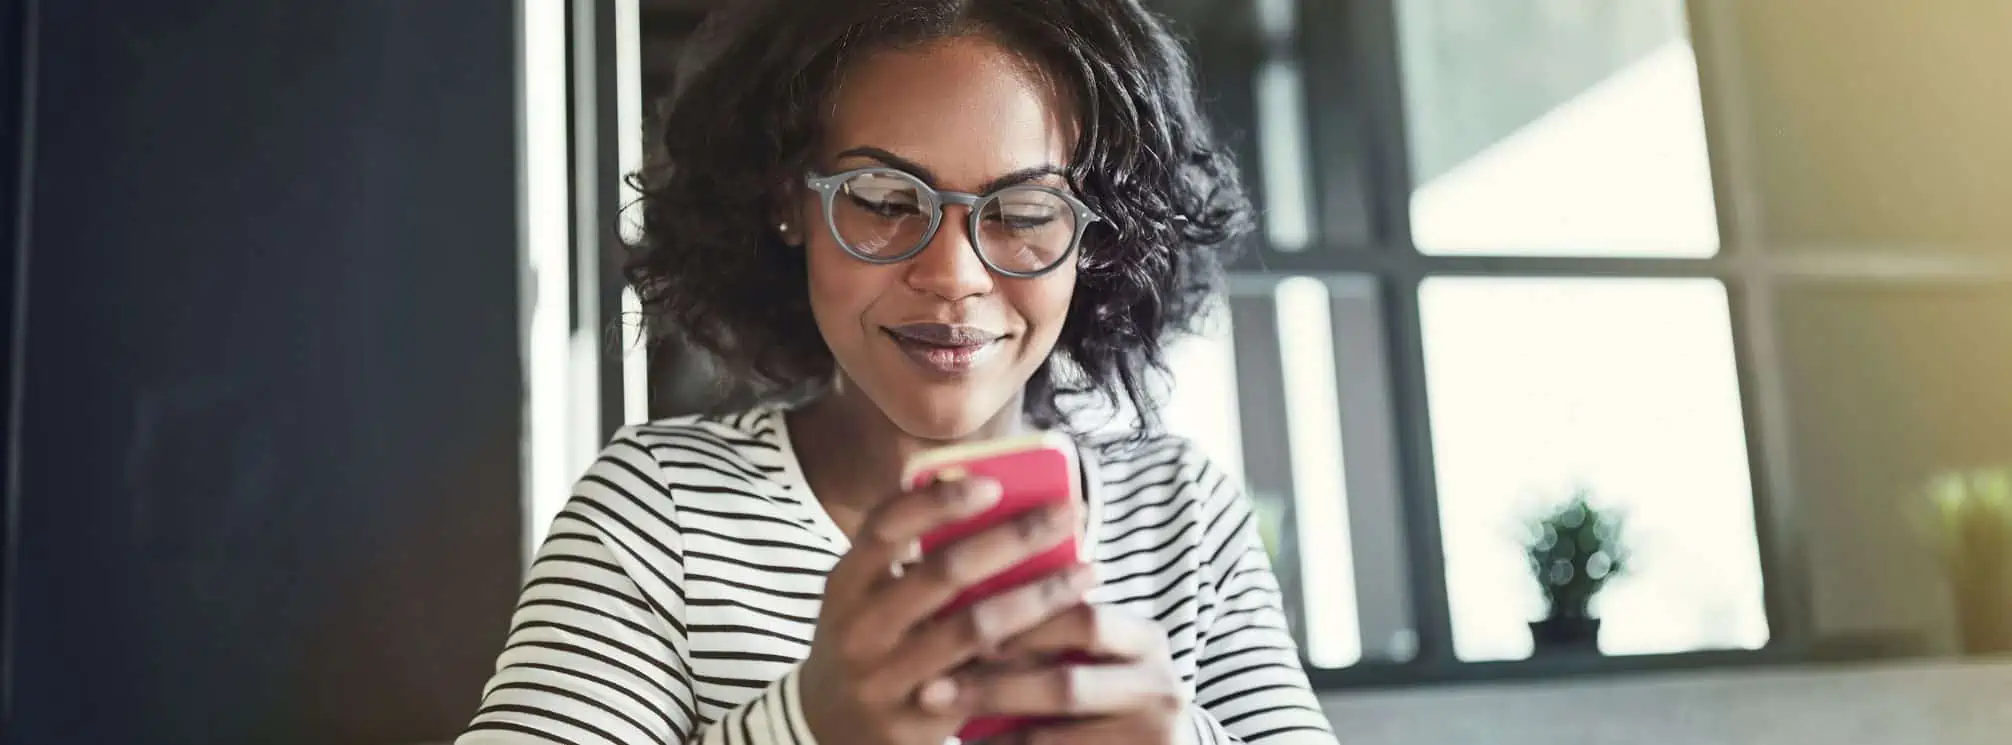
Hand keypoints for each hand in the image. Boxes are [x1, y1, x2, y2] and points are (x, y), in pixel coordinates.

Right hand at [800, 477, 1095, 744]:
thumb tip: (985, 490)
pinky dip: (1030, 653)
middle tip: (1068, 514)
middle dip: (1014, 538)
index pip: (886, 526)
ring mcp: (886, 677)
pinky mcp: (917, 719)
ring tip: (1086, 572)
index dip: (938, 501)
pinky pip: (986, 680)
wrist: (830, 728)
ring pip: (974, 627)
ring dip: (1038, 596)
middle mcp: (859, 627)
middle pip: (943, 572)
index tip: (993, 483)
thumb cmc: (866, 641)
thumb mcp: (865, 595)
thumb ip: (909, 554)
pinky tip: (1069, 634)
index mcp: (845, 583)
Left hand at [963, 605, 1186, 744]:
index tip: (960, 629)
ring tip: (946, 727)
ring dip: (991, 735)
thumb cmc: (1112, 693)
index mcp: (1146, 640)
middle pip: (1065, 686)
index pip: (1083, 621)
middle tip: (932, 691)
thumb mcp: (1101, 657)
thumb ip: (1058, 630)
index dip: (1021, 626)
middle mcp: (1160, 686)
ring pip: (1052, 739)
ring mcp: (1155, 735)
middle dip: (993, 688)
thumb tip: (965, 599)